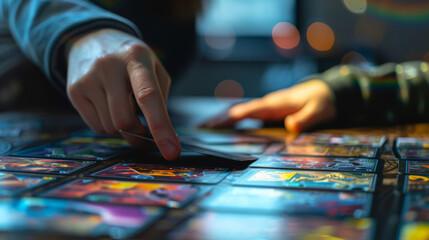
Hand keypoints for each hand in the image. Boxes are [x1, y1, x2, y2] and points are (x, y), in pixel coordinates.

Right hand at [67, 28, 179, 159]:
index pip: (148, 96)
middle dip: (138, 135)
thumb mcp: (153, 68)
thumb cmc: (131, 60)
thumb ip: (161, 99)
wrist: (92, 39)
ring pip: (110, 127)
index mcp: (136, 58)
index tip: (171, 152)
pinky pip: (96, 126)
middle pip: (124, 120)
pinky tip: (109, 109)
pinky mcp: (73, 91)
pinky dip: (108, 126)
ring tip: (125, 110)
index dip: (161, 127)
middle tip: (145, 134)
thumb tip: (163, 136)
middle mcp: (108, 66)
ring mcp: (87, 78)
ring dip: (123, 130)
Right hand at [201, 80, 335, 131]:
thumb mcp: (319, 111)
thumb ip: (306, 118)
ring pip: (239, 112)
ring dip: (222, 119)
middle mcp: (265, 104)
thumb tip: (290, 125)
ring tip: (204, 128)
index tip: (214, 124)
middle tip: (199, 128)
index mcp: (273, 105)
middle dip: (219, 118)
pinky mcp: (267, 111)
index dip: (231, 117)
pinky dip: (232, 120)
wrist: (324, 91)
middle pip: (237, 110)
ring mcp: (265, 107)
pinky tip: (225, 127)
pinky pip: (245, 115)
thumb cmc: (322, 101)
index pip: (248, 111)